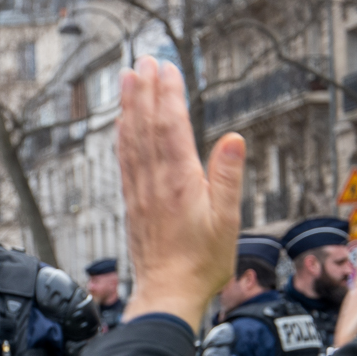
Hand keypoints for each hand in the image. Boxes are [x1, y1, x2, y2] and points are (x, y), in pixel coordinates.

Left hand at [117, 55, 245, 330]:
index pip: (173, 127)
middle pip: (147, 126)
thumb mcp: (227, 222)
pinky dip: (122, 137)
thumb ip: (228, 178)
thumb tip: (235, 138)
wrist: (167, 295)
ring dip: (129, 107)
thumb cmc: (202, 263)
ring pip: (132, 140)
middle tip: (143, 60)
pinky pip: (125, 162)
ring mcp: (140, 192)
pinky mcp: (133, 204)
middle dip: (144, 91)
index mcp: (181, 182)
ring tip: (126, 80)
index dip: (169, 95)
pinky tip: (121, 124)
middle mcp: (155, 182)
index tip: (167, 68)